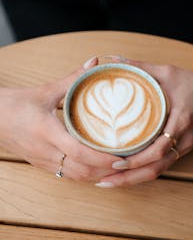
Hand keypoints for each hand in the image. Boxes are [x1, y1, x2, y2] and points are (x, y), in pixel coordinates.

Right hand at [0, 57, 122, 181]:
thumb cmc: (17, 104)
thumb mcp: (46, 91)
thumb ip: (73, 78)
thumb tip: (94, 63)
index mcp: (46, 131)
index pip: (78, 151)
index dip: (102, 158)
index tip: (121, 158)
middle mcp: (45, 151)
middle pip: (81, 170)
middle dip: (106, 171)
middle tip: (127, 163)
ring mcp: (43, 161)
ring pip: (76, 177)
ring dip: (97, 175)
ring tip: (116, 168)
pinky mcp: (42, 164)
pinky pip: (68, 175)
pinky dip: (86, 175)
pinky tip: (98, 169)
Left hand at [97, 57, 192, 187]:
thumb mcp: (167, 72)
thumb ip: (140, 67)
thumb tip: (113, 60)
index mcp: (180, 120)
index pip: (158, 149)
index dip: (136, 159)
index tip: (114, 161)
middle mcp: (184, 139)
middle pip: (156, 168)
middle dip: (128, 178)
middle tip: (103, 181)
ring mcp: (185, 146)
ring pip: (159, 171)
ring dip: (134, 179)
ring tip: (110, 181)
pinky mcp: (184, 148)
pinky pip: (163, 165)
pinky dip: (144, 171)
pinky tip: (128, 173)